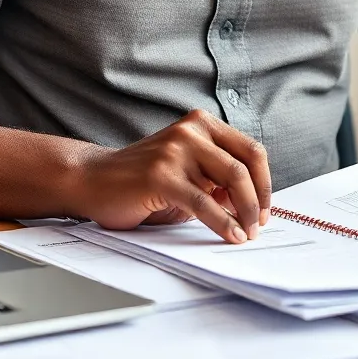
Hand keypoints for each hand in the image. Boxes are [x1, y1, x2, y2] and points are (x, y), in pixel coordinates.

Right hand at [69, 109, 270, 242]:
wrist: (92, 179)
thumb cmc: (141, 180)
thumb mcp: (187, 172)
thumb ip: (216, 179)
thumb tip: (251, 203)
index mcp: (202, 124)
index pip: (250, 150)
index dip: (265, 182)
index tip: (265, 208)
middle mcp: (192, 130)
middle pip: (245, 166)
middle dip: (259, 201)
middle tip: (259, 226)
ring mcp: (176, 150)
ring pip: (230, 182)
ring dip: (245, 214)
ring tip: (246, 233)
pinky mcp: (162, 175)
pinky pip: (205, 202)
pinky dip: (223, 223)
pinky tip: (231, 235)